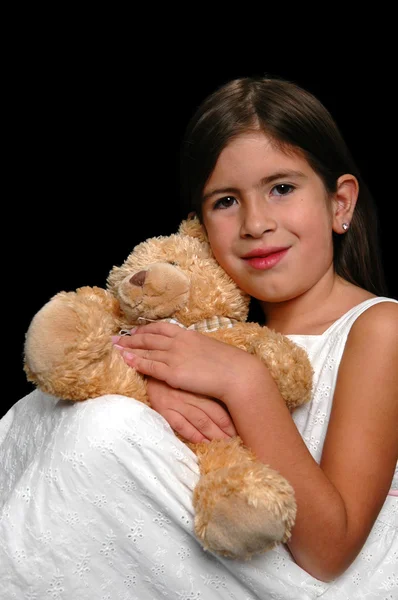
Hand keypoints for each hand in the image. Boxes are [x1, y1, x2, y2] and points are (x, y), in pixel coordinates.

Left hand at [112, 321, 258, 401]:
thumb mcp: (209, 348)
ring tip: (115, 348)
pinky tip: (125, 360)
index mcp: (187, 334)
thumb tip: (190, 351)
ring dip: (128, 348)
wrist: (236, 374)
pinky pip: (149, 366)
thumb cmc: (228, 363)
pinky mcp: (172, 373)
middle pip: (148, 337)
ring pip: (145, 350)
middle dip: (130, 337)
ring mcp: (174, 357)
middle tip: (115, 338)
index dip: (145, 329)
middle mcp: (178, 342)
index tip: (133, 331)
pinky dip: (136, 362)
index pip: (160, 328)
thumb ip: (195, 347)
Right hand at [146, 377, 236, 442]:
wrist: (145, 370)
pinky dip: (192, 434)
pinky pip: (180, 424)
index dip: (230, 418)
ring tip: (222, 444)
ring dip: (212, 434)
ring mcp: (177, 401)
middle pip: (212, 414)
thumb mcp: (188, 377)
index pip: (220, 404)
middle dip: (224, 430)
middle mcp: (190, 394)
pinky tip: (202, 442)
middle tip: (235, 441)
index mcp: (198, 385)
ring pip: (199, 420)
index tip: (239, 430)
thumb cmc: (171, 374)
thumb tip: (225, 399)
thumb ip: (203, 387)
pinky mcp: (164, 408)